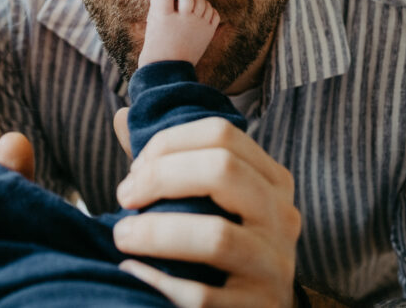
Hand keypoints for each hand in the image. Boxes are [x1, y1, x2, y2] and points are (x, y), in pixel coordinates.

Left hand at [112, 109, 300, 307]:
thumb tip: (123, 115)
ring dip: (155, 232)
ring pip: (216, 236)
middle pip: (223, 169)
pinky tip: (134, 274)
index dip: (168, 142)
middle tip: (124, 197)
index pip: (222, 133)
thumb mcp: (206, 199)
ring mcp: (275, 266)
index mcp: (271, 181)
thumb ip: (167, 160)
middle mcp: (283, 218)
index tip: (135, 168)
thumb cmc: (216, 247)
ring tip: (121, 236)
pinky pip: (203, 296)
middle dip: (160, 176)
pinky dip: (159, 282)